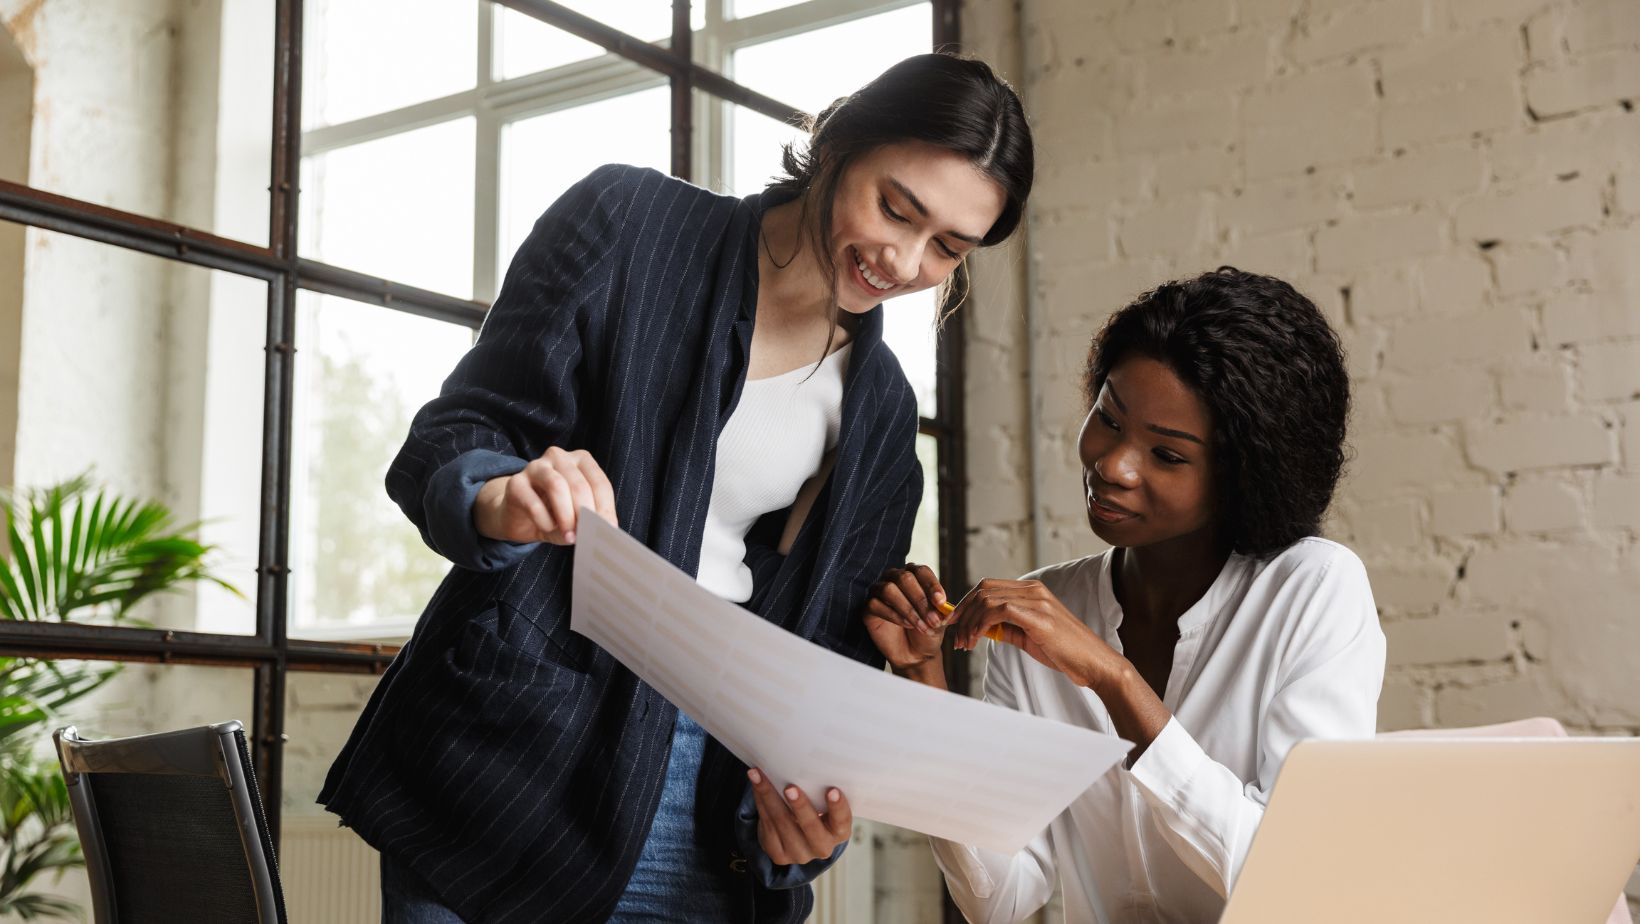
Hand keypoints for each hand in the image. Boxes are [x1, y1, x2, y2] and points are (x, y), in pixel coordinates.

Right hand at [473, 447, 616, 543]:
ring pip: (557, 486)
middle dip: (585, 514)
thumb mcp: (577, 517)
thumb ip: (590, 519)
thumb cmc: (555, 515)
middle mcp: (559, 457)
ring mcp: (535, 467)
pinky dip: (544, 521)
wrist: (521, 519)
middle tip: (585, 535)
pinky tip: (547, 528)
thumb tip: (605, 529)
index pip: (600, 483)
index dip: (605, 509)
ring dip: (566, 516)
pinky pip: (533, 503)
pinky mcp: (516, 482)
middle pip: (579, 485)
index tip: (608, 529)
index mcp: (581, 460)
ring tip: (569, 535)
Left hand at [747, 768, 851, 865]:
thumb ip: (820, 791)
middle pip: (810, 827)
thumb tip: (802, 760)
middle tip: (790, 788)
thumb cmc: (816, 811)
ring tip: (758, 776)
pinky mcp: (778, 854)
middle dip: (800, 806)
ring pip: (782, 823)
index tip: (832, 790)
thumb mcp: (825, 806)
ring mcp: (799, 854)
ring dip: (768, 796)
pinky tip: (756, 784)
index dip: (838, 807)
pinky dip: (760, 801)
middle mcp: (822, 847)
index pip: (842, 821)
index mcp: (839, 832)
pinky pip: (767, 825)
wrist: (799, 838)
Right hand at [863, 563, 947, 669]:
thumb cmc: (928, 631)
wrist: (915, 653)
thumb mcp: (941, 620)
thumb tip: (945, 606)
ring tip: (921, 626)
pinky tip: (905, 625)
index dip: (931, 585)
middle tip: (933, 620)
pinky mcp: (868, 608)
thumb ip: (943, 611)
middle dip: (921, 600)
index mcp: (914, 576)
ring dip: (908, 609)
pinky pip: (876, 604)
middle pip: (904, 578)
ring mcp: (879, 592)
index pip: (921, 571)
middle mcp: (894, 579)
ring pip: (889, 589)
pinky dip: (893, 615)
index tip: (941, 602)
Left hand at [949, 579, 1118, 688]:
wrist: (1094, 664)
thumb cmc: (1064, 652)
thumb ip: (1007, 628)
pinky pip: (998, 611)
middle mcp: (1034, 590)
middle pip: (983, 589)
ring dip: (968, 622)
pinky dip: (980, 625)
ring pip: (987, 599)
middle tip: (954, 635)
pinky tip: (976, 640)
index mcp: (1033, 591)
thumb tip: (982, 628)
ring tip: (964, 644)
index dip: (966, 603)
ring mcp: (1037, 600)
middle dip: (962, 611)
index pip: (988, 587)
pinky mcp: (1039, 616)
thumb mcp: (1029, 637)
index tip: (954, 623)